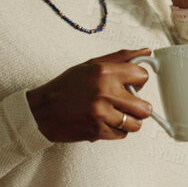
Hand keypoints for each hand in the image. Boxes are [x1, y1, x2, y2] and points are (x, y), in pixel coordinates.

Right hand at [25, 48, 155, 142]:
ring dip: (128, 121)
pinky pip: (121, 135)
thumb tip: (146, 52)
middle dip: (139, 107)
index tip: (132, 84)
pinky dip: (116, 130)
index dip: (139, 81)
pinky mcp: (98, 130)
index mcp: (104, 72)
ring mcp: (102, 113)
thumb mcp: (91, 65)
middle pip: (144, 107)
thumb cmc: (65, 87)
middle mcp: (105, 92)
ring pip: (135, 124)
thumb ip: (120, 58)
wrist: (42, 111)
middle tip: (127, 104)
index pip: (142, 76)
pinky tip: (105, 122)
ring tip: (116, 114)